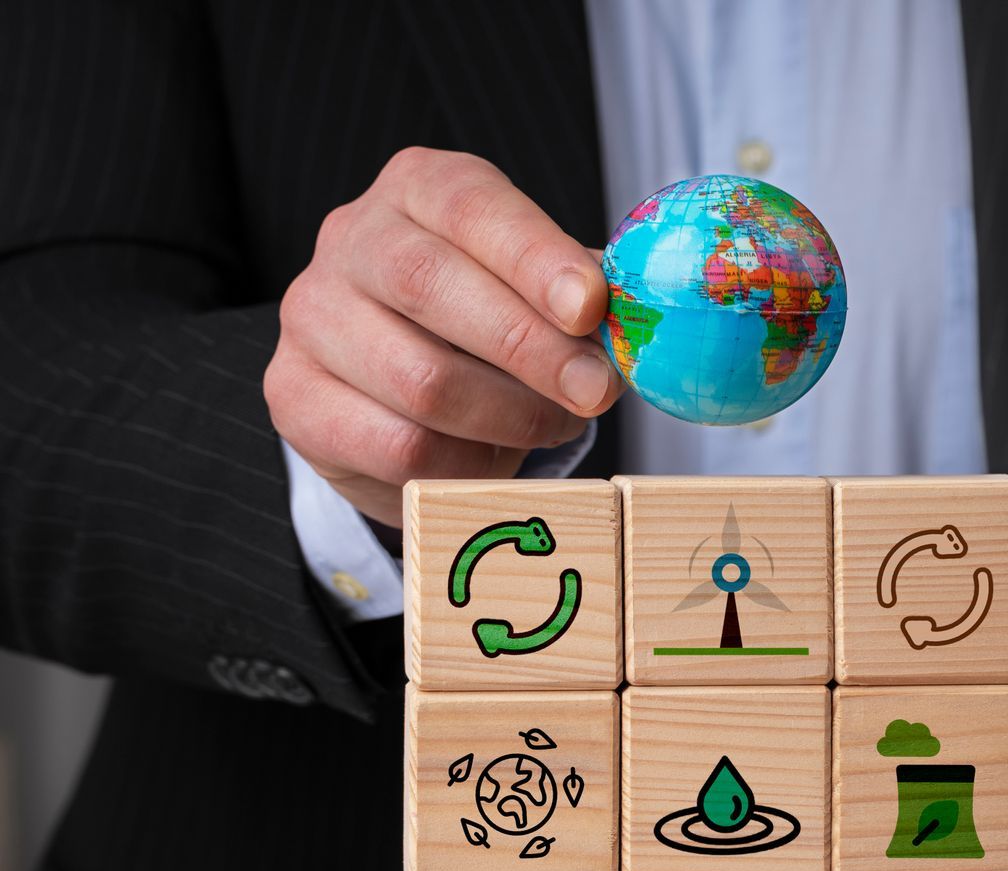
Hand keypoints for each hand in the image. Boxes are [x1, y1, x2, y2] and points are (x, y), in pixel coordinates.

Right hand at [264, 147, 620, 526]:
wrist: (401, 388)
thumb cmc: (491, 322)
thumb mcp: (540, 289)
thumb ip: (580, 298)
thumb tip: (632, 325)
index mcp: (419, 188)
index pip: (470, 205)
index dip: (534, 256)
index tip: (591, 307)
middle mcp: (350, 238)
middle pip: (431, 287)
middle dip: (530, 348)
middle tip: (595, 391)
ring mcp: (312, 317)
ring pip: (419, 380)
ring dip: (509, 416)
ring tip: (554, 423)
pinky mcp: (294, 397)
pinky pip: (398, 447)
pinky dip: (467, 463)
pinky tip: (496, 455)